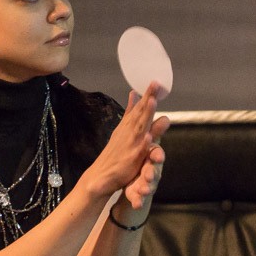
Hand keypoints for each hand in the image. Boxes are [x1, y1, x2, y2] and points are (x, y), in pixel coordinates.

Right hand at [82, 81, 169, 198]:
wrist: (100, 174)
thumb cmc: (115, 152)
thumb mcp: (123, 128)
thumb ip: (131, 112)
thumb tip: (134, 93)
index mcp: (128, 125)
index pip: (139, 107)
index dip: (147, 94)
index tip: (155, 81)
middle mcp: (129, 132)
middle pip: (140, 113)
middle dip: (148, 98)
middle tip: (155, 84)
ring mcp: (130, 144)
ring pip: (140, 128)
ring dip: (146, 115)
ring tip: (152, 102)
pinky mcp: (131, 159)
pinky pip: (138, 151)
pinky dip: (143, 143)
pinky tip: (149, 136)